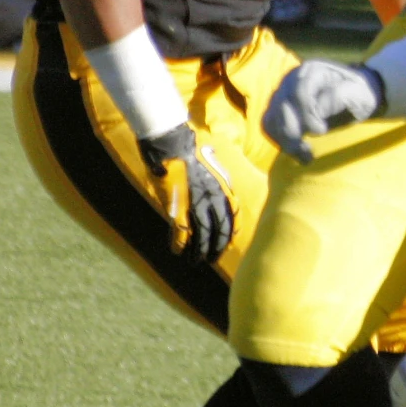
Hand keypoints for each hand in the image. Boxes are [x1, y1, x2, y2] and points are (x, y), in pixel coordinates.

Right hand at [139, 123, 234, 263]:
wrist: (171, 145)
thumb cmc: (190, 154)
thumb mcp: (212, 168)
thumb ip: (216, 184)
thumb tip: (217, 196)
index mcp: (223, 189)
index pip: (234, 216)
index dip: (232, 232)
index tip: (230, 244)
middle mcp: (213, 199)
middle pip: (219, 230)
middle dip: (216, 247)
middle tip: (212, 259)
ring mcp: (195, 204)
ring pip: (201, 235)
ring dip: (198, 251)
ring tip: (195, 261)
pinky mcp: (176, 208)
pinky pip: (180, 232)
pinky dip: (179, 244)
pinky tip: (177, 251)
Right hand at [263, 60, 385, 162]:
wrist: (354, 95)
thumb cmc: (359, 94)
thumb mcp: (359, 93)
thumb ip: (340, 96)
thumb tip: (317, 108)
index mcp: (312, 71)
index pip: (299, 94)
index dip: (307, 116)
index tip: (321, 131)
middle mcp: (292, 78)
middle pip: (281, 107)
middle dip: (292, 133)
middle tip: (308, 152)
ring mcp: (282, 92)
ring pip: (272, 117)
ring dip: (285, 140)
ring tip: (304, 155)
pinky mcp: (278, 107)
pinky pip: (268, 124)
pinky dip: (278, 139)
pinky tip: (295, 150)